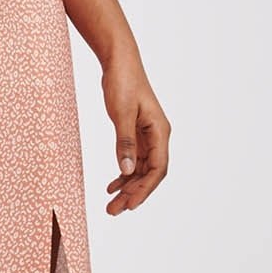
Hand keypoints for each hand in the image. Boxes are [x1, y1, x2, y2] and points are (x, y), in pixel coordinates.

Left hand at [101, 49, 170, 213]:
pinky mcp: (136, 132)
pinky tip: (112, 185)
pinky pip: (134, 160)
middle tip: (113, 211)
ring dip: (128, 188)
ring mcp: (148, 135)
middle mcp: (158, 136)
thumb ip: (124, 142)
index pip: (158, 169)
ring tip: (111, 204)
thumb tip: (127, 171)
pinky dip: (124, 174)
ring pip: (141, 170)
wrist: (119, 61)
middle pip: (150, 174)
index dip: (145, 190)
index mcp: (160, 131)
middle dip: (133, 194)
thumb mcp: (121, 113)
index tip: (130, 205)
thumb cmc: (123, 82)